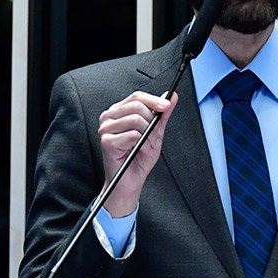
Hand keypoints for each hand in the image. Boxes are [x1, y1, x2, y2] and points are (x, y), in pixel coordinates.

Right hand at [98, 91, 177, 216]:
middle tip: (155, 136)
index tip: (167, 105)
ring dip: (148, 135)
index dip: (154, 100)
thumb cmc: (139, 157)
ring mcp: (105, 129)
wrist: (130, 181)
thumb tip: (172, 97)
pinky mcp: (106, 141)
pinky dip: (141, 144)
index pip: (137, 96)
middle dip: (152, 122)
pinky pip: (132, 135)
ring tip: (146, 146)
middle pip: (137, 106)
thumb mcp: (156, 133)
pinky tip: (138, 151)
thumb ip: (162, 114)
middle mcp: (109, 117)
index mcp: (119, 111)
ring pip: (135, 120)